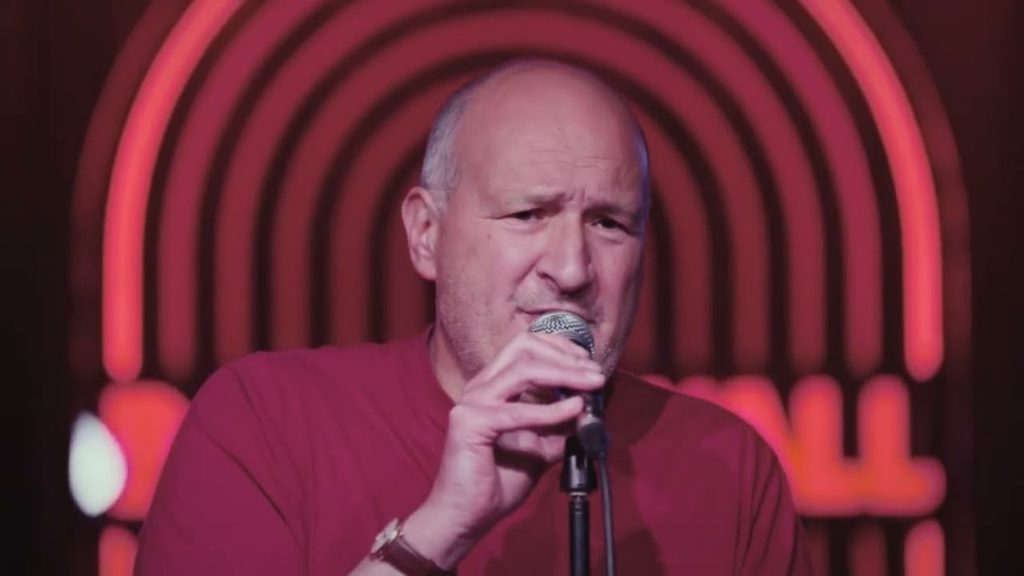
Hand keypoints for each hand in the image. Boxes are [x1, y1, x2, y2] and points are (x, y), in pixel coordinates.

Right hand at [404, 332, 605, 566]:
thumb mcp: (540, 448)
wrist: (467, 516)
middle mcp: (480, 387)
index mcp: (492, 386)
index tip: (588, 362)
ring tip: (591, 385)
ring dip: (564, 374)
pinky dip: (551, 410)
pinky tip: (573, 409)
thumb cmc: (497, 482)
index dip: (560, 347)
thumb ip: (560, 427)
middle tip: (595, 373)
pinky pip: (519, 412)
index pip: (525, 346)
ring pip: (523, 369)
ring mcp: (473, 402)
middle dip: (565, 355)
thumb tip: (590, 413)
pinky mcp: (471, 423)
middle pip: (524, 347)